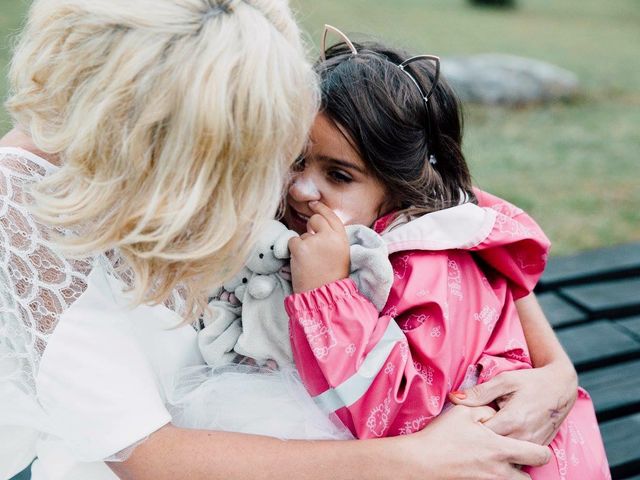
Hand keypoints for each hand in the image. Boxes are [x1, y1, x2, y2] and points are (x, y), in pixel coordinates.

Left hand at [288, 201, 349, 292]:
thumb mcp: (340, 255)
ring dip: (303, 246)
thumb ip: (332, 240)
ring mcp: (315, 241)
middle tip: (309, 239)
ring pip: (303, 234)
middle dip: (310, 226)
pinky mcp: (300, 248)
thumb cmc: (331, 279)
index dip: (322, 209)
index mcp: (342, 239)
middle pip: (316, 219)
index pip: (332, 216)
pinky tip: (301, 263)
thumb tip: (317, 227)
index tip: (314, 204)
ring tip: (310, 263)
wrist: (324, 295)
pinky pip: (292, 242)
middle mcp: (330, 237)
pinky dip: (293, 251)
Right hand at [390, 405, 549, 479]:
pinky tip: (481, 466)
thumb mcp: (464, 412)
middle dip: (524, 468)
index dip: (541, 450)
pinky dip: (493, 477)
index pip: (539, 455)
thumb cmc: (442, 436)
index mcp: (501, 449)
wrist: (421, 461)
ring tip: (495, 462)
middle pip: (529, 478)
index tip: (532, 445)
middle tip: (512, 455)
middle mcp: (500, 470)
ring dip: (509, 474)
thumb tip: (496, 413)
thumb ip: (486, 410)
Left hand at [448, 362, 577, 444]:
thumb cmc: (531, 381)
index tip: (466, 421)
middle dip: (480, 439)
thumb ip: (479, 392)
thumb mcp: (504, 381)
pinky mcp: (539, 447)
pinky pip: (518, 454)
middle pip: (492, 447)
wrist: (561, 386)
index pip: (481, 435)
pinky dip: (508, 447)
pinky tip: (501, 435)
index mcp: (512, 420)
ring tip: (487, 430)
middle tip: (474, 427)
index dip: (470, 429)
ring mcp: (532, 445)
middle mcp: (523, 437)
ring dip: (494, 445)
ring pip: (505, 455)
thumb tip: (454, 398)